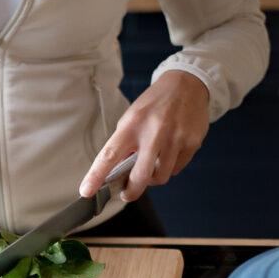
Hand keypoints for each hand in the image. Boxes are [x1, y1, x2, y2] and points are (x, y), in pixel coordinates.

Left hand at [79, 70, 209, 200]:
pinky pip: (176, 170)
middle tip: (127, 193)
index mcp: (132, 124)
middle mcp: (154, 132)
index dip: (96, 176)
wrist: (187, 84)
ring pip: (160, 178)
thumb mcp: (132, 117)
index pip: (109, 155)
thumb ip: (124, 144)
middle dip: (132, 191)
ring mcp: (175, 139)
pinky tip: (168, 154)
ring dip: (152, 178)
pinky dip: (169, 168)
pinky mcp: (191, 143)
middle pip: (140, 177)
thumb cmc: (155, 104)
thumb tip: (115, 172)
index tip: (87, 191)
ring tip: (151, 165)